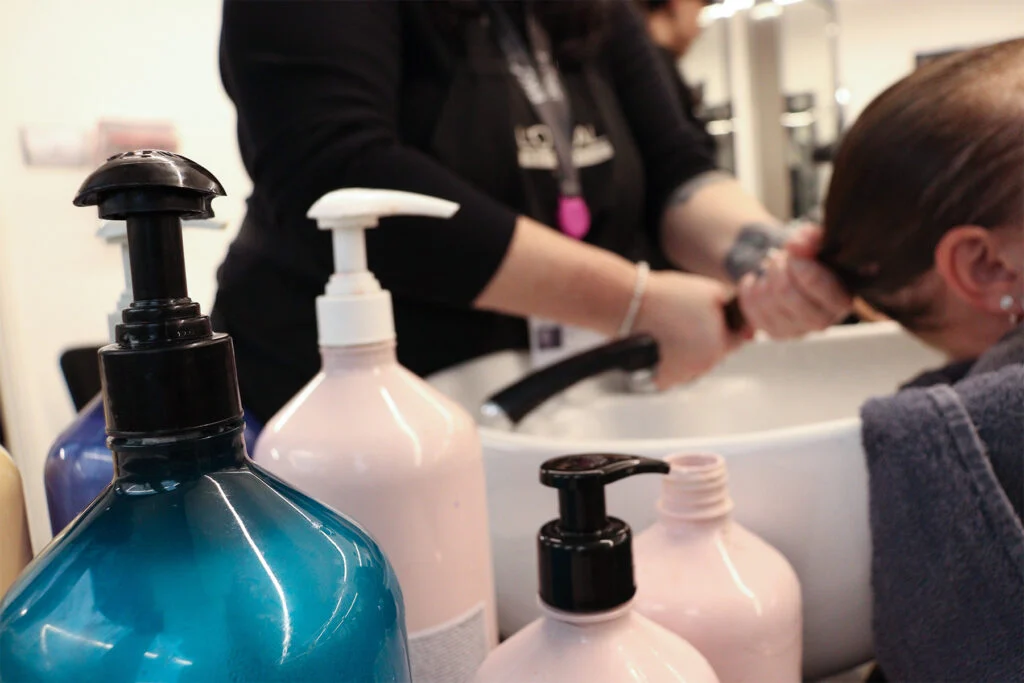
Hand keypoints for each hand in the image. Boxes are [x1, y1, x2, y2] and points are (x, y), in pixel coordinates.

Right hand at [635, 271, 748, 388]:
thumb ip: (733, 307)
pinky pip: (674, 373)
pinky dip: (671, 361)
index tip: (714, 317)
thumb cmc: (667, 297)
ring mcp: (681, 376)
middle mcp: (703, 366)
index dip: (727, 326)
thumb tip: (745, 320)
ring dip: (690, 352)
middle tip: (690, 320)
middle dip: (708, 339)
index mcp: (719, 346)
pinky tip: (663, 343)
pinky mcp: (661, 379)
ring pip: (695, 364)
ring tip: (673, 330)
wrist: (630, 304)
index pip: (737, 340)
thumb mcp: (712, 291)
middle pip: (715, 353)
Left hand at [737, 224, 851, 338]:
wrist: (796, 275)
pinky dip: (749, 289)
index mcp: (840, 300)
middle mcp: (821, 322)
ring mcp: (796, 331)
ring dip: (765, 278)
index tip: (792, 248)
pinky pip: (751, 309)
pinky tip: (758, 281)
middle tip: (780, 257)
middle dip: (778, 269)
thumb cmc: (812, 259)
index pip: (814, 282)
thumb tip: (796, 245)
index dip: (798, 261)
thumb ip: (812, 239)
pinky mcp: (775, 333)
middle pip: (785, 293)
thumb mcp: (816, 242)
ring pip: (766, 301)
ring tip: (773, 268)